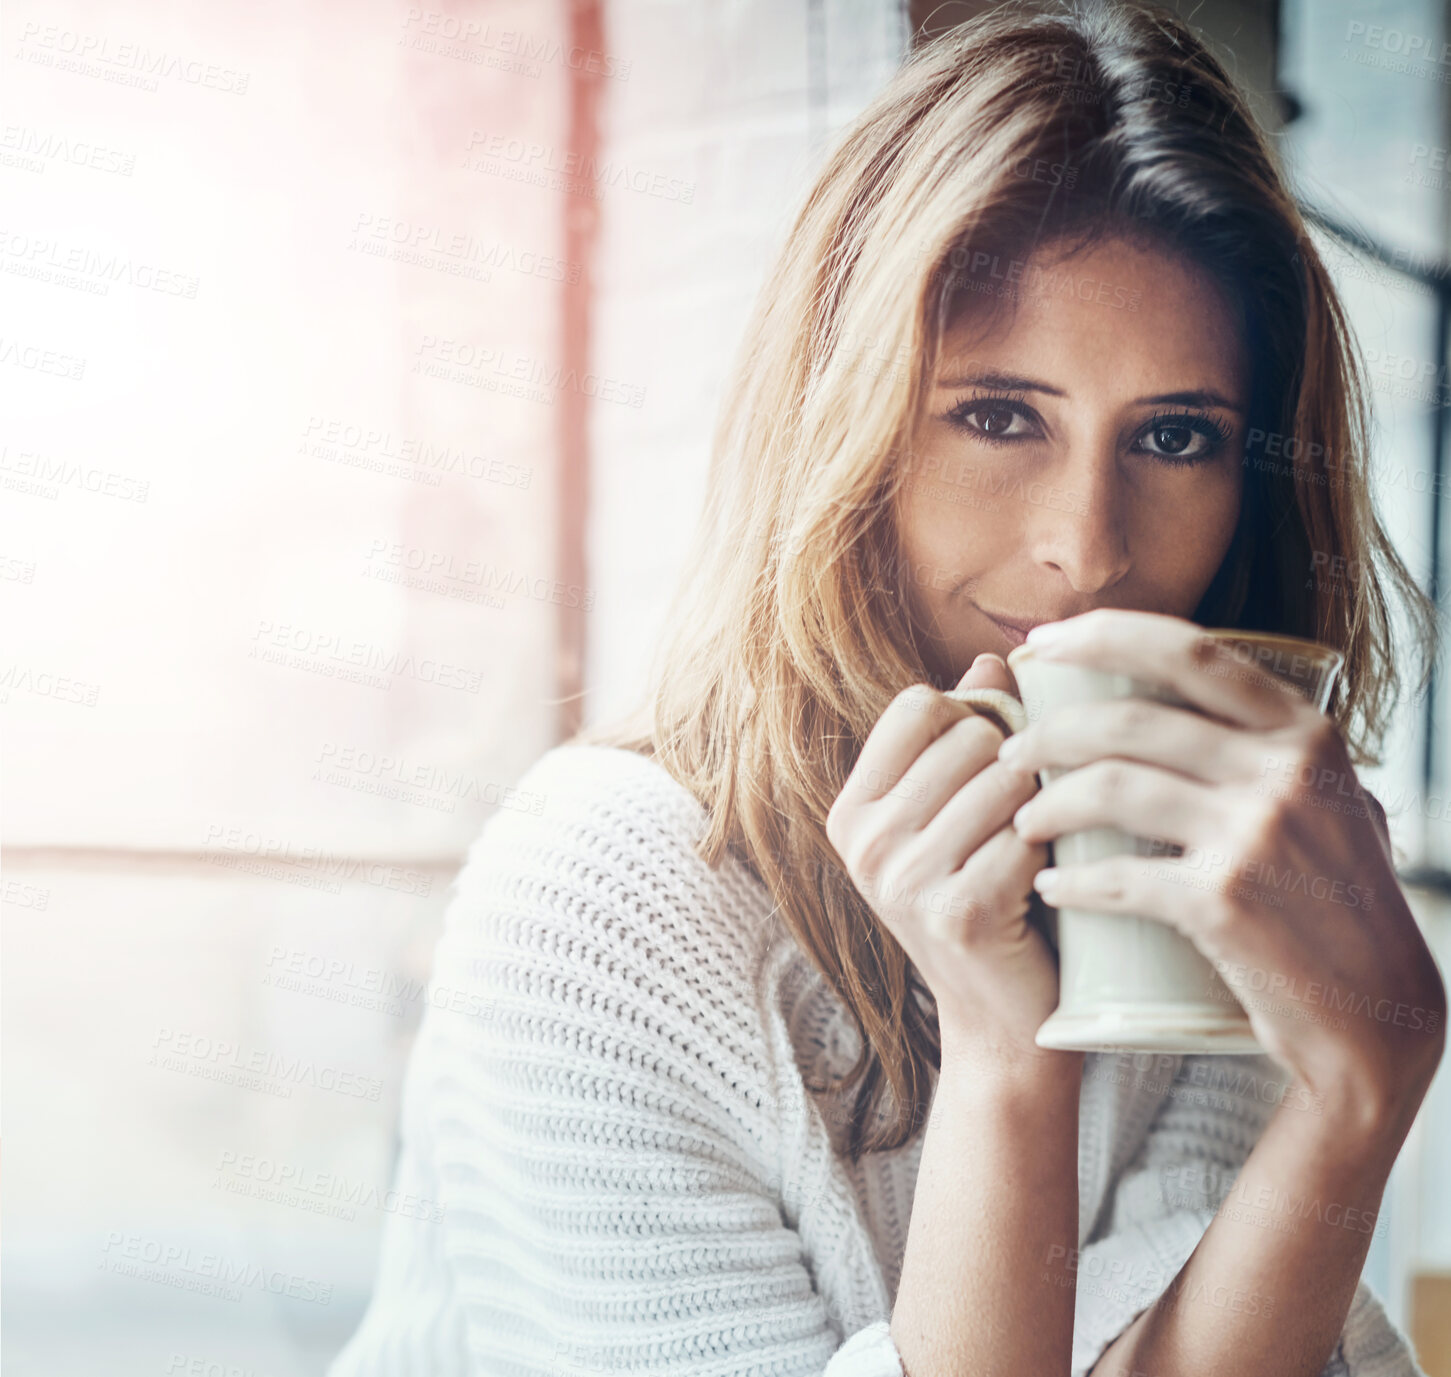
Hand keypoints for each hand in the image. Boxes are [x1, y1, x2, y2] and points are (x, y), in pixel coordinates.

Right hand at [826, 654, 1059, 1069]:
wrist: (1004, 1022)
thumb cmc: (991, 901)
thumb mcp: (959, 817)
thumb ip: (969, 736)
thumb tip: (994, 658)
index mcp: (853, 810)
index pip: (918, 705)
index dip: (974, 719)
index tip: (996, 764)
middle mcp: (865, 842)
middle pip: (969, 736)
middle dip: (1016, 768)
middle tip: (1025, 820)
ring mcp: (903, 878)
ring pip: (1006, 780)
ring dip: (1041, 809)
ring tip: (1038, 849)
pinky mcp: (956, 911)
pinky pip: (1028, 834)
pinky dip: (1053, 852)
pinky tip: (1047, 883)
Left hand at [1001, 609, 1445, 1130]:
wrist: (1376, 1016)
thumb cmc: (1337, 904)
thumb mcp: (1325, 800)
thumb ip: (1263, 748)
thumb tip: (1165, 693)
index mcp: (1303, 733)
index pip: (1188, 652)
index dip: (1101, 637)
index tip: (1041, 645)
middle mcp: (1284, 772)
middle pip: (1130, 721)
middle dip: (1049, 732)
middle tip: (1008, 754)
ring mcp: (1255, 835)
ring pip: (1112, 788)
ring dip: (1047, 804)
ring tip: (1022, 823)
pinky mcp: (1225, 902)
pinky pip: (1119, 875)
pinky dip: (1072, 882)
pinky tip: (1050, 888)